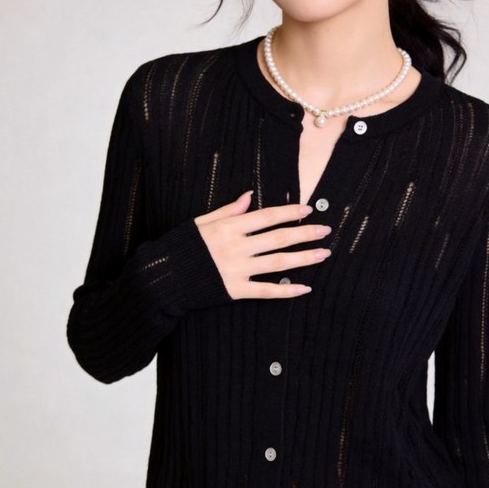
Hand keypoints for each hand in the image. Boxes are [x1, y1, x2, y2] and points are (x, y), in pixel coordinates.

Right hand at [194, 190, 331, 299]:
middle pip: (279, 238)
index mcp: (228, 227)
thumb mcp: (201, 222)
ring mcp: (237, 270)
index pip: (267, 216)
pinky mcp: (235, 290)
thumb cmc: (182, 247)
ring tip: (323, 254)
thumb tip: (249, 196)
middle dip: (305, 233)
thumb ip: (228, 211)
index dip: (290, 212)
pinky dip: (286, 290)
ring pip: (278, 263)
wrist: (163, 277)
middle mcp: (236, 247)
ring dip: (304, 258)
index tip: (308, 209)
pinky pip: (266, 291)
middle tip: (325, 231)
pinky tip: (304, 288)